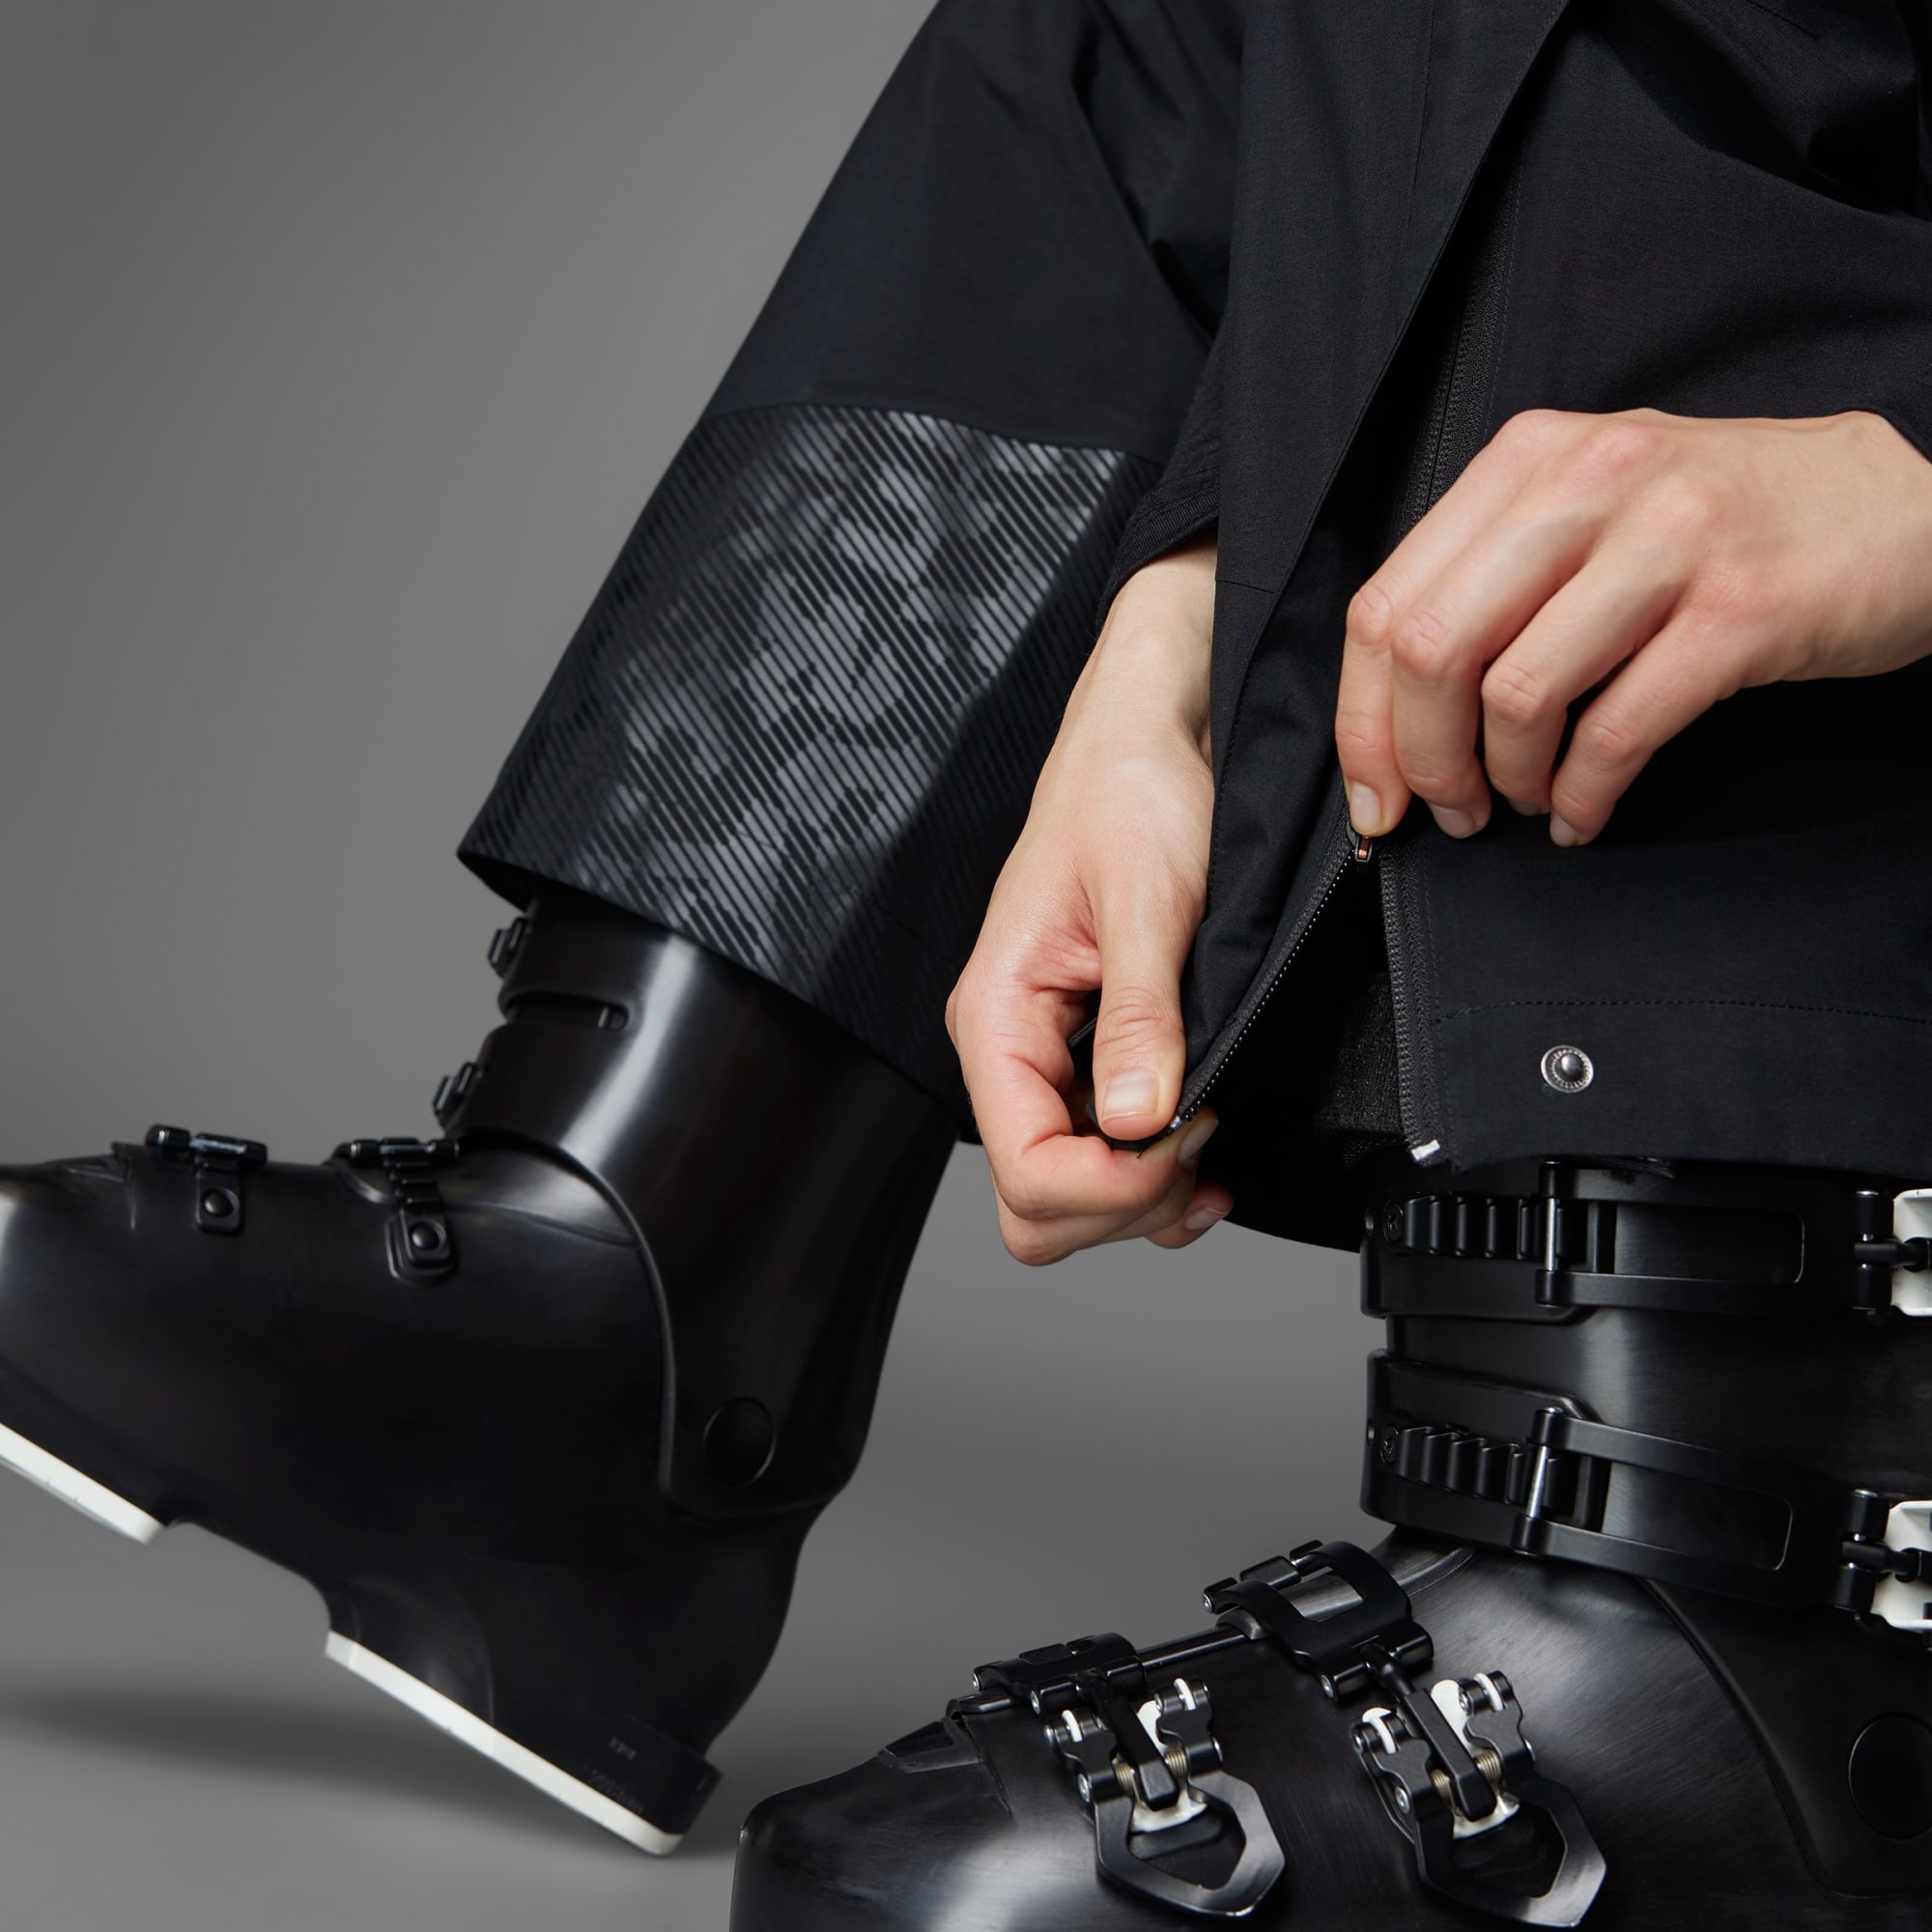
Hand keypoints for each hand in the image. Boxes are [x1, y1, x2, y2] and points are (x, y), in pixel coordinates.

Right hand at [947, 537, 1231, 1264]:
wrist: (1147, 740)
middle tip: (1205, 1131)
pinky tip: (1201, 1137)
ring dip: (1145, 1195)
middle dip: (1126, 1200)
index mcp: (996, 1013)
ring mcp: (1044, 1059)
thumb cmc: (1130, 792)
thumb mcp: (1147, 898)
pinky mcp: (1086, 1057)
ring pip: (1069, 1196)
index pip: (1024, 1169)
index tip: (1188, 1136)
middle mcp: (1007, 1047)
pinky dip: (1154, 1175)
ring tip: (1211, 1131)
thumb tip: (1139, 1121)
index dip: (1110, 1186)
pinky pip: (1103, 1160)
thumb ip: (1139, 1015)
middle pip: (1036, 1205)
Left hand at [1335, 408, 1931, 844]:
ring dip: (1509, 780)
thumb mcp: (1593, 508)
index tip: (1373, 792)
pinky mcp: (1740, 610)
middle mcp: (1589, 483)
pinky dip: (1584, 797)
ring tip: (1530, 801)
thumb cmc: (1725, 524)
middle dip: (1424, 758)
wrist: (1897, 512)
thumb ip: (1492, 578)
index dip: (1363, 719)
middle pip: (1433, 650)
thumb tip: (1392, 711)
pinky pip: (1616, 731)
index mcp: (1528, 459)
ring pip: (1517, 694)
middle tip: (1450, 810)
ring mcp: (1669, 541)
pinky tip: (1585, 814)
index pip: (1387, 602)